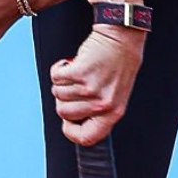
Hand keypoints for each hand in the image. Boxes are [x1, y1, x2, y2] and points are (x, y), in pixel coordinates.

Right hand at [49, 26, 144, 144]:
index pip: (87, 137)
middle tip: (72, 86)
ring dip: (62, 81)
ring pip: (57, 92)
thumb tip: (71, 119)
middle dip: (62, 98)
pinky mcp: (79, 72)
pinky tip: (68, 63)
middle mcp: (102, 104)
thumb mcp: (114, 95)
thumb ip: (97, 110)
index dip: (71, 132)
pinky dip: (58, 69)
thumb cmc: (117, 65)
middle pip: (63, 112)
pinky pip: (56, 77)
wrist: (121, 39)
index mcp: (112, 114)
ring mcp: (90, 89)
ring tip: (75, 72)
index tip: (67, 122)